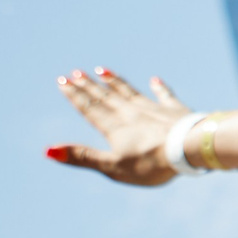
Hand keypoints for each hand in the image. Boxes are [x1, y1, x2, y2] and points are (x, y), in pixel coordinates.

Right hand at [48, 68, 194, 184]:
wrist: (189, 148)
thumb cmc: (150, 163)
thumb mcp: (112, 166)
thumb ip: (82, 157)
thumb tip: (48, 150)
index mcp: (115, 127)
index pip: (90, 108)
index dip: (75, 95)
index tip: (62, 80)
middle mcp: (131, 113)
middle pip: (106, 97)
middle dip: (88, 85)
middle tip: (74, 72)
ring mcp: (154, 109)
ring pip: (130, 92)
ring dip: (115, 82)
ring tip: (103, 70)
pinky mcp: (175, 110)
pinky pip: (164, 95)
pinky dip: (159, 87)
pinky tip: (155, 79)